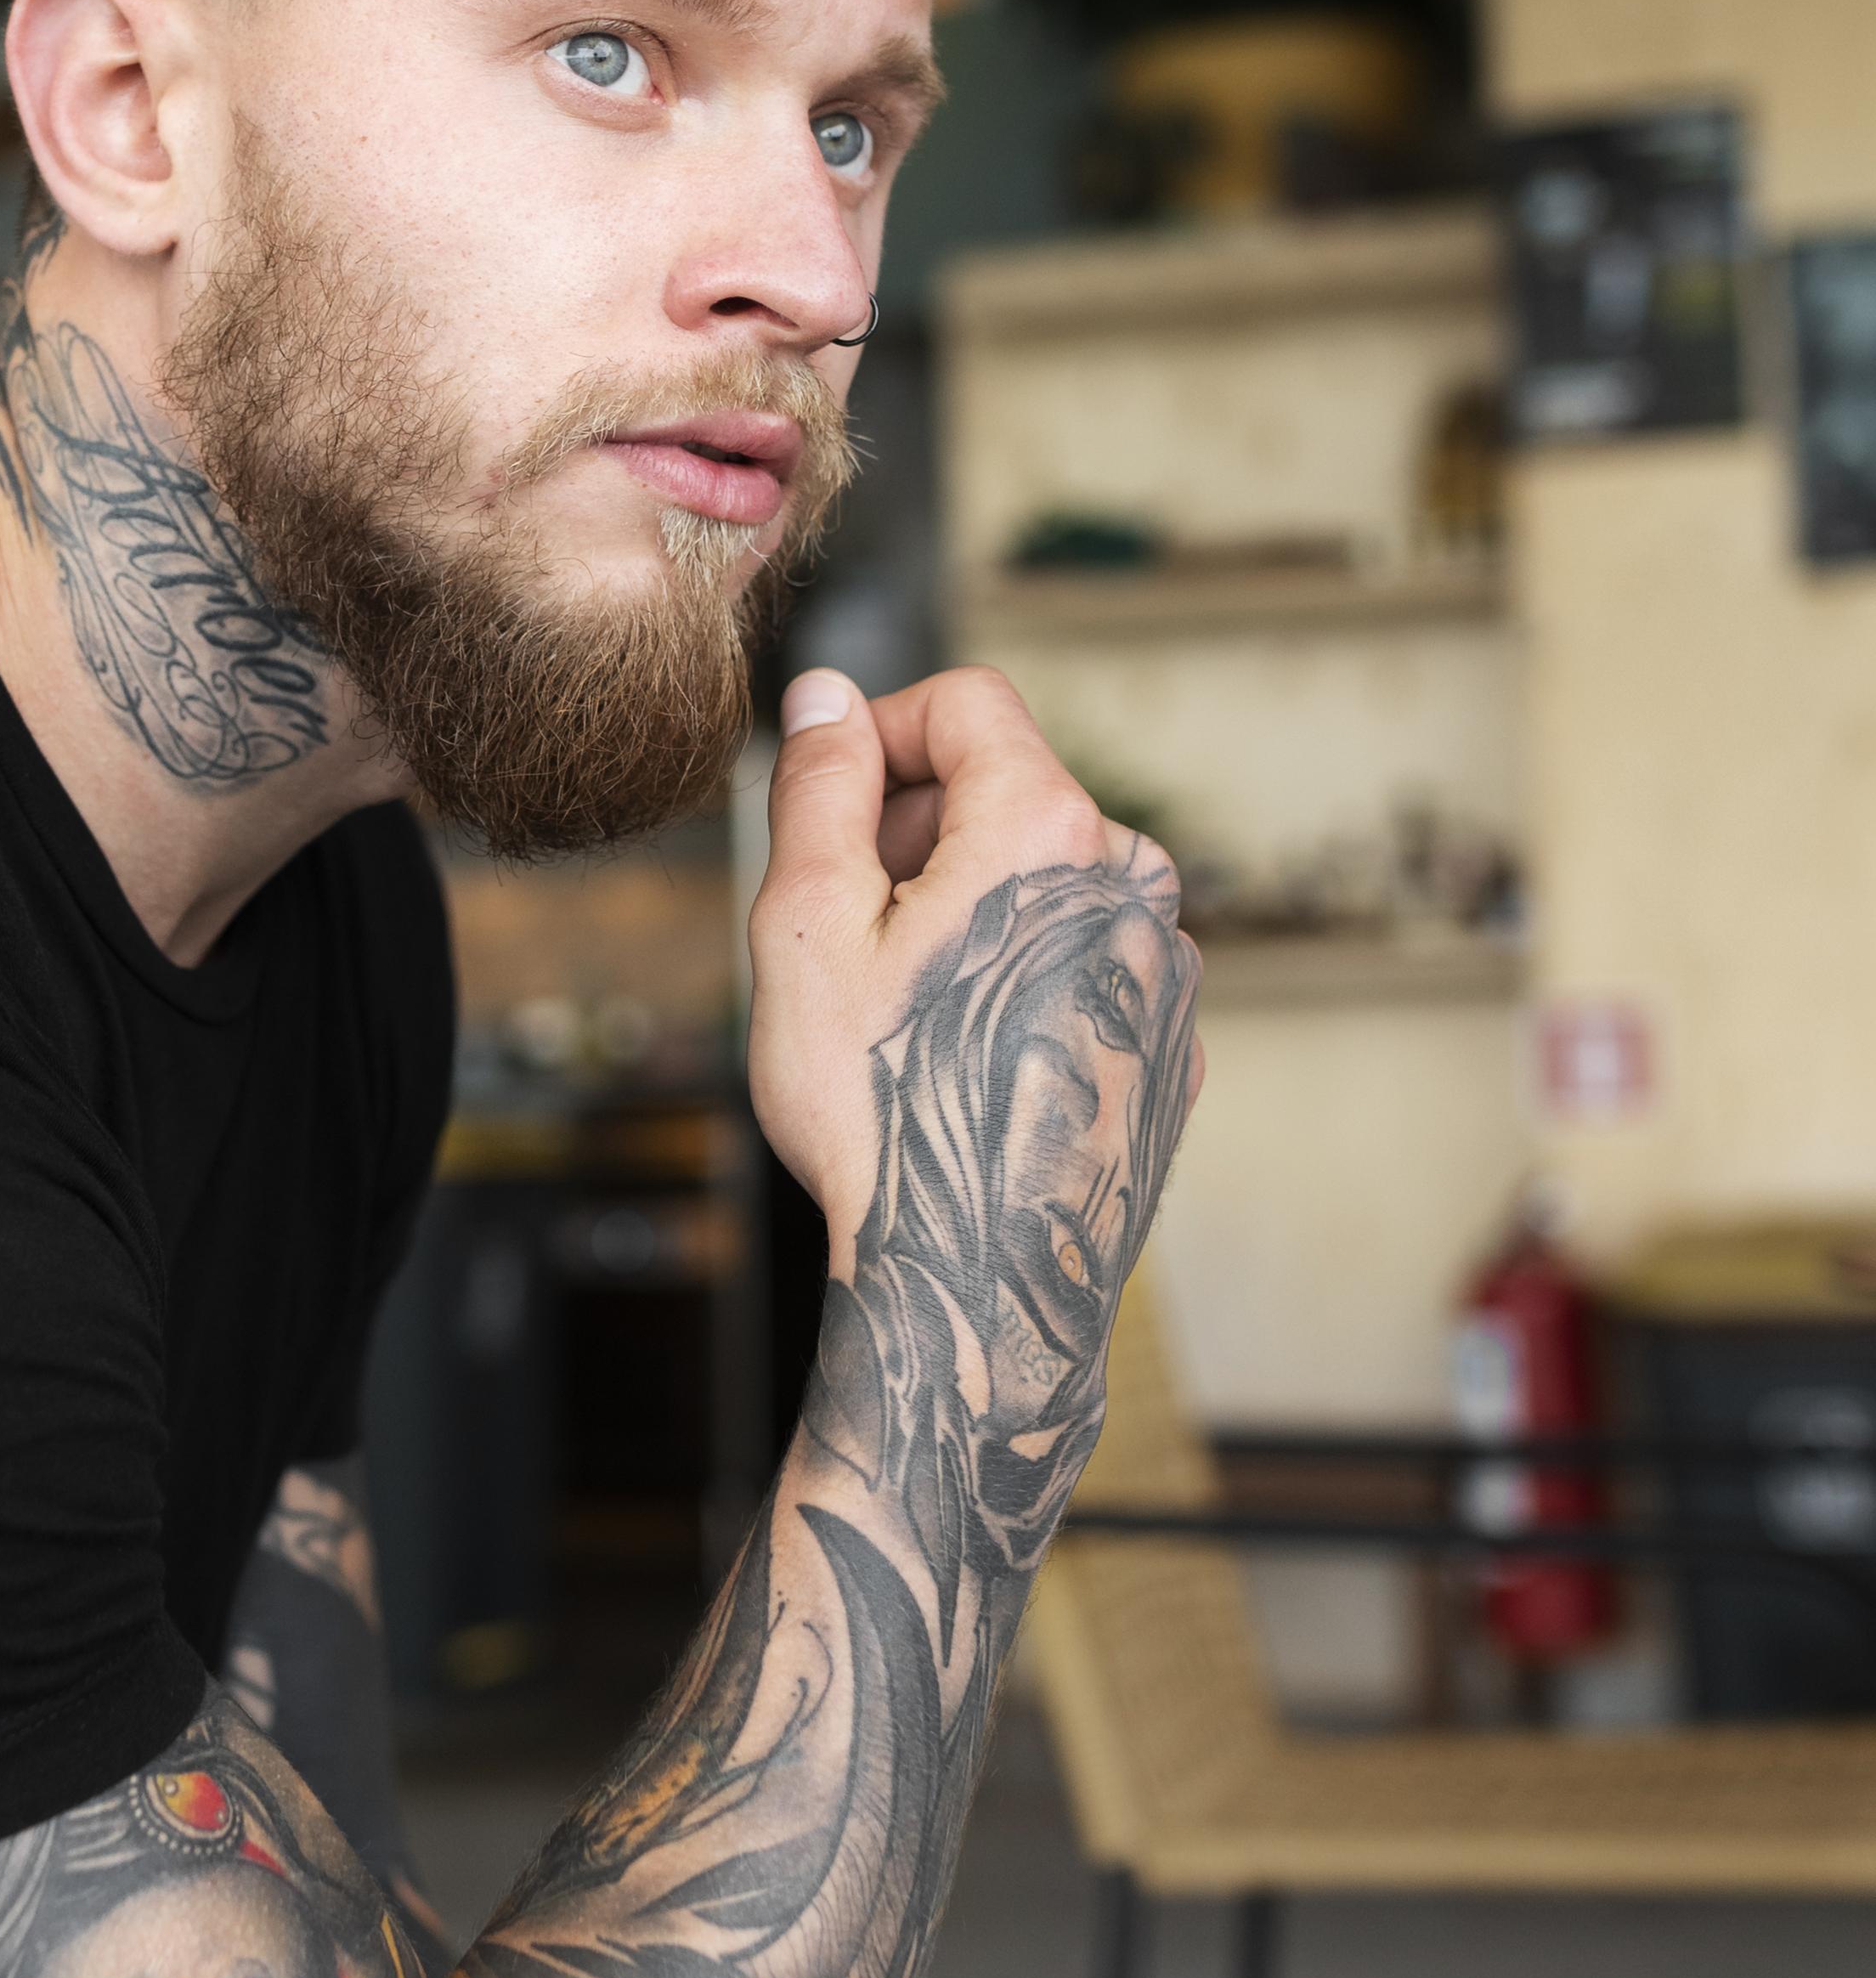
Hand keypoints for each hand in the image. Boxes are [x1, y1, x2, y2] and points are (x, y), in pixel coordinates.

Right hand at [746, 662, 1198, 1273]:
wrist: (978, 1279)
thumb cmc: (884, 1107)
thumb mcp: (807, 923)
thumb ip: (821, 785)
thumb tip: (828, 698)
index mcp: (1047, 827)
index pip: (966, 704)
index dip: (880, 733)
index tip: (828, 806)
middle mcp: (1132, 879)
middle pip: (1008, 792)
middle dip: (918, 834)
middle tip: (849, 936)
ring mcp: (1162, 966)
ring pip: (1046, 884)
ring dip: (972, 913)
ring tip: (908, 1016)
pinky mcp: (1170, 1039)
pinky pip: (1083, 963)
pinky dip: (1023, 980)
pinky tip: (969, 1062)